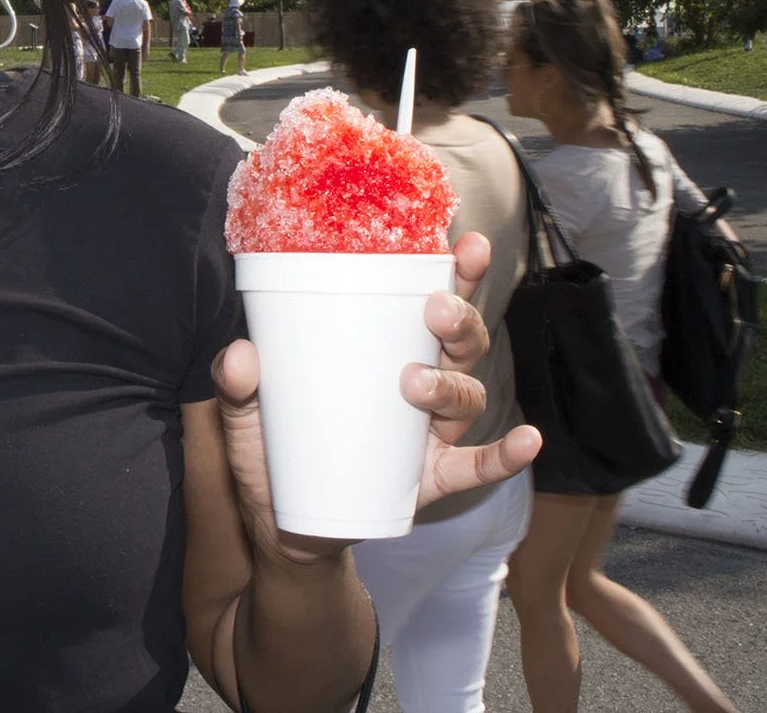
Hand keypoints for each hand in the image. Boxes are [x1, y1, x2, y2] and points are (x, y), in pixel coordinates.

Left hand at [212, 232, 540, 567]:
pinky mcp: (431, 479)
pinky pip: (478, 466)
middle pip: (458, 340)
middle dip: (458, 318)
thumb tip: (239, 354)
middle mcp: (416, 382)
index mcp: (381, 349)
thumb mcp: (246, 414)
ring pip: (465, 395)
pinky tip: (528, 441)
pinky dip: (507, 456)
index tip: (463, 241)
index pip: (423, 298)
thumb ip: (237, 385)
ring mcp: (428, 432)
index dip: (451, 270)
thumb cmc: (273, 450)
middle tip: (435, 309)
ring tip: (415, 382)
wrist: (284, 525)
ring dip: (451, 384)